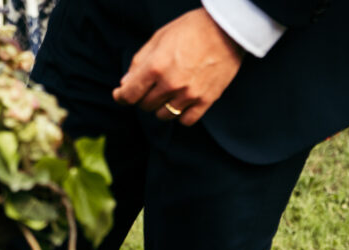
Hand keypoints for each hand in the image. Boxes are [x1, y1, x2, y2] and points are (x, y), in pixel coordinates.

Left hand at [112, 8, 243, 125]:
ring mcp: (188, 95)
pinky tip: (182, 103)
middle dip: (144, 97)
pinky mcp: (205, 101)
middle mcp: (170, 84)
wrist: (227, 28)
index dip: (122, 97)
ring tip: (169, 93)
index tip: (121, 95)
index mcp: (156, 66)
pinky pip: (185, 121)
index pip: (129, 94)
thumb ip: (139, 61)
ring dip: (161, 107)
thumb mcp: (160, 37)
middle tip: (152, 86)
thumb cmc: (192, 28)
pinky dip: (181, 115)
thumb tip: (125, 84)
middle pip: (145, 106)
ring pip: (163, 115)